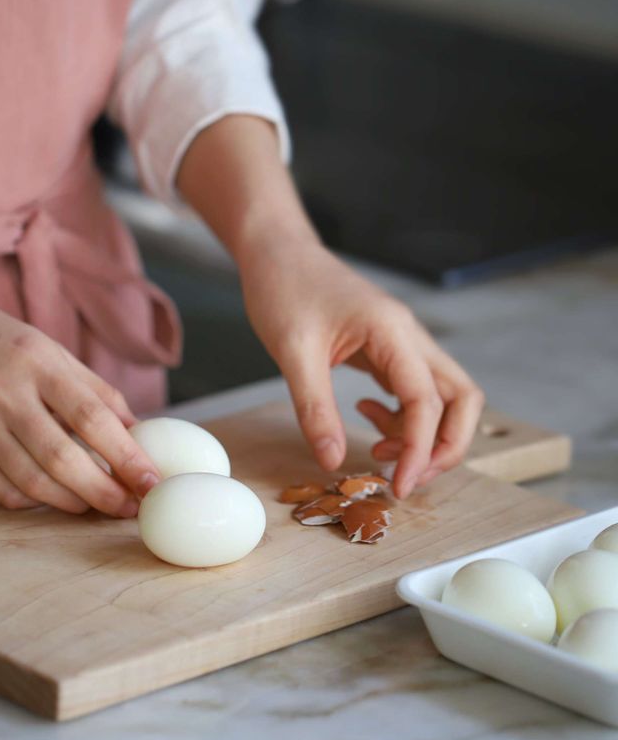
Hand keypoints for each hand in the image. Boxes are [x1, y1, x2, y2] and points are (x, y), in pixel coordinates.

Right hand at [0, 290, 160, 513]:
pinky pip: (0, 490)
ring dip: (73, 502)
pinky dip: (33, 500)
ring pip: (33, 482)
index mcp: (37, 362)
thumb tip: (134, 430)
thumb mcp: (45, 346)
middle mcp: (4, 394)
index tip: (152, 481)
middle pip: (64, 459)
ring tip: (96, 506)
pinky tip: (50, 497)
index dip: (127, 456)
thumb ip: (90, 388)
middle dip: (105, 492)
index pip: (93, 418)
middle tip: (130, 508)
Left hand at [241, 241, 484, 498]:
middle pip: (461, 398)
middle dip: (444, 446)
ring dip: (422, 435)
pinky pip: (413, 390)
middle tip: (405, 478)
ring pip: (443, 397)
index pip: (427, 401)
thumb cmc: (284, 289)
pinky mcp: (387, 349)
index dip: (418, 450)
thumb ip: (315, 408)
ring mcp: (402, 342)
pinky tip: (364, 416)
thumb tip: (334, 461)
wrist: (278, 254)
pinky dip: (400, 416)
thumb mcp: (292, 353)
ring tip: (377, 451)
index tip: (396, 485)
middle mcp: (409, 337)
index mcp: (392, 332)